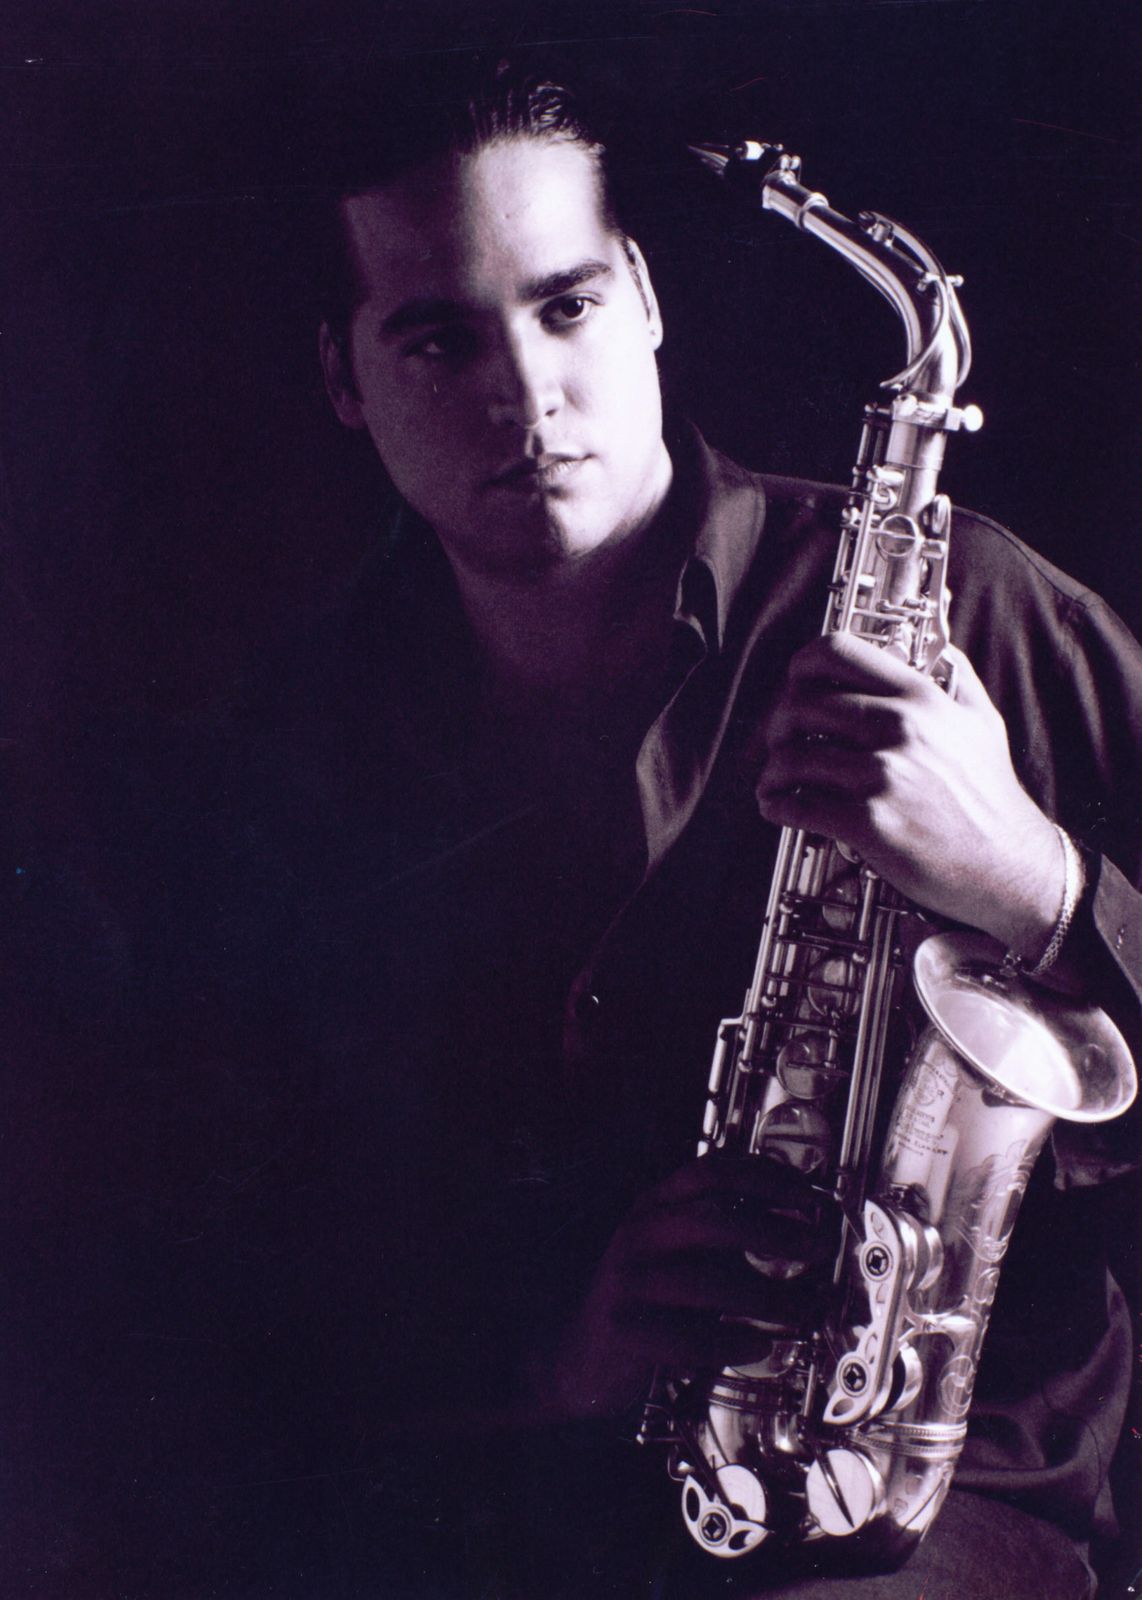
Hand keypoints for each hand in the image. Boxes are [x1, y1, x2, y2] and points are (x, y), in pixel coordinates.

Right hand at [543, 1154, 833, 1418]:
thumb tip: (801, 1231)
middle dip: (773, 1231)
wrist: (583, 1354)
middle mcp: (641, 1234)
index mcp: (657, 1205)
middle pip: (712, 1218)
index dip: (763, 1177)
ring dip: (764, 1296)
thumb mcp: (683, 1250)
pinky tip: (755, 1345)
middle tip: (816, 1247)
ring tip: (799, 1310)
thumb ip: (728, 1235)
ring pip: (703, 1282)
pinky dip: (729, 1341)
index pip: (711, 1172)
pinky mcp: (624, 1330)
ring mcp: (628, 1281)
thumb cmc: (651, 1300)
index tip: (807, 1194)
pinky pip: (685, 1337)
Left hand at [755, 633, 1062, 960]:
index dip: (801, 666)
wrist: (1009, 866)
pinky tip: (779, 808)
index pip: (837, 652)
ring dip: (772, 772)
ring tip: (775, 782)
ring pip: (790, 757)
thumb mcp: (982, 724)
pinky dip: (776, 806)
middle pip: (800, 704)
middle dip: (777, 725)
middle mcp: (898, 727)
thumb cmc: (992, 798)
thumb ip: (957, 681)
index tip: (795, 683)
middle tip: (779, 742)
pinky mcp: (868, 822)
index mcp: (920, 696)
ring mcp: (881, 774)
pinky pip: (796, 805)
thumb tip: (941, 652)